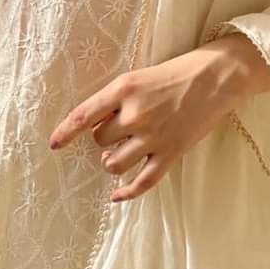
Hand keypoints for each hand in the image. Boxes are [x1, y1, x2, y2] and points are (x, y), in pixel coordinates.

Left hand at [48, 39, 260, 203]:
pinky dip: (127, 192)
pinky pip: (142, 182)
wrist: (215, 77)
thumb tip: (97, 128)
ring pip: (114, 163)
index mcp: (123, 89)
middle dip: (105, 138)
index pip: (83, 115)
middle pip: (100, 141)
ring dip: (113, 161)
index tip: (54, 145)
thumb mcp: (138, 76)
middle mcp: (134, 115)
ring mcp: (153, 136)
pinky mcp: (170, 153)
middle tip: (119, 130)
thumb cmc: (175, 72)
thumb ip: (116, 100)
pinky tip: (117, 196)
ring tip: (121, 153)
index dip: (65, 132)